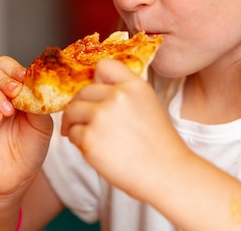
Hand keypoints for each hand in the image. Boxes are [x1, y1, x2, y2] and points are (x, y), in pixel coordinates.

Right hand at [0, 56, 52, 195]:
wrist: (18, 176)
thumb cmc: (30, 148)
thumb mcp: (42, 122)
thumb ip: (37, 100)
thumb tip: (32, 82)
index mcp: (9, 90)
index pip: (3, 64)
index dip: (12, 67)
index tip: (24, 78)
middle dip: (1, 78)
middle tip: (15, 93)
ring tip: (8, 112)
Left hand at [61, 58, 189, 199]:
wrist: (168, 174)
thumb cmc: (158, 144)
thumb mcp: (148, 104)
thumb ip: (124, 92)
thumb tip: (93, 86)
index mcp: (134, 85)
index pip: (103, 66)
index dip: (96, 79)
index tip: (96, 94)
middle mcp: (117, 96)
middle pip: (82, 91)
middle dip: (81, 107)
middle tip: (87, 121)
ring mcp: (101, 116)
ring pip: (72, 111)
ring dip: (75, 124)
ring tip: (90, 136)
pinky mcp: (90, 138)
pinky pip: (72, 133)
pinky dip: (78, 142)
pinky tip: (95, 150)